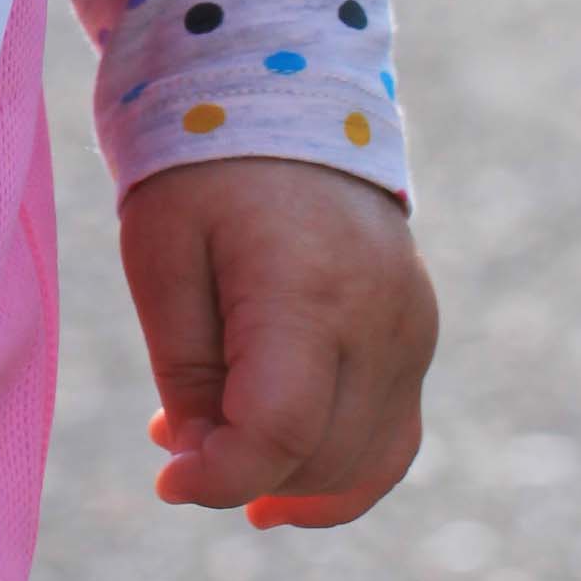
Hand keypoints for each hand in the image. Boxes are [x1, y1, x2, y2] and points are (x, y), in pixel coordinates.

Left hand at [124, 152, 437, 530]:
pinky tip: (279, 481)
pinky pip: (392, 437)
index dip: (221, 476)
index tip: (166, 481)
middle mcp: (381, 321)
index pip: (281, 429)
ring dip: (291, 482)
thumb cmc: (205, 172)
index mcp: (308, 292)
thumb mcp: (162, 258)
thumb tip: (199, 459)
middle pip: (324, 456)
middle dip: (245, 474)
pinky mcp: (418, 338)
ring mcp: (413, 332)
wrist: (288, 98)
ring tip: (220, 457)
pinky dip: (338, 469)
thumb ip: (183, 369)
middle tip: (178, 447)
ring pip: (366, 462)